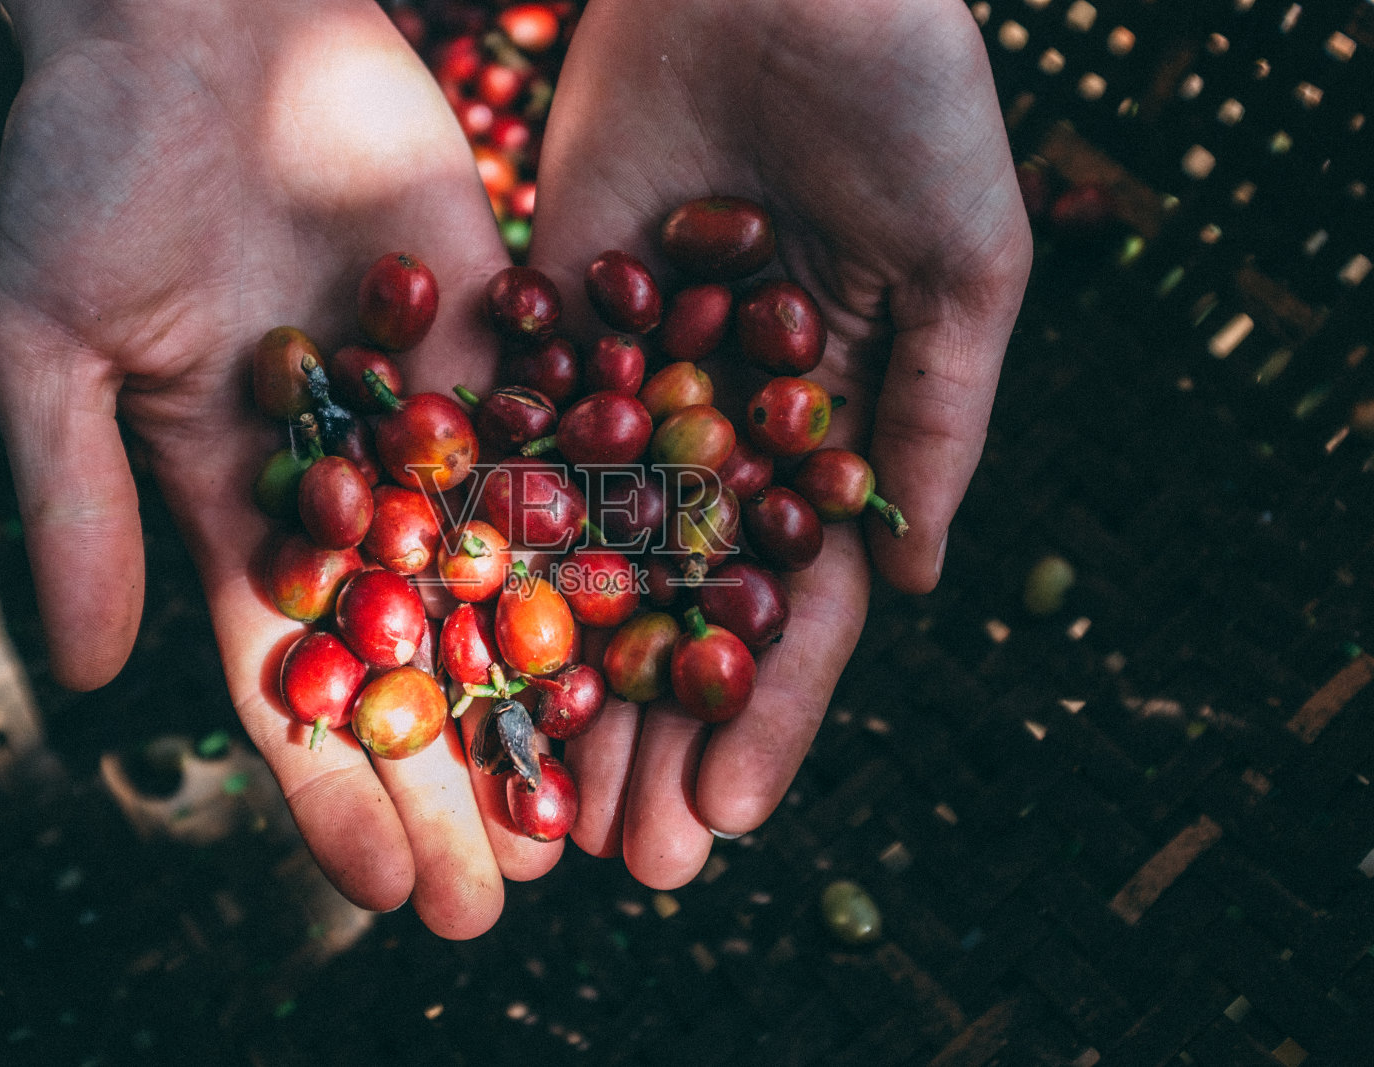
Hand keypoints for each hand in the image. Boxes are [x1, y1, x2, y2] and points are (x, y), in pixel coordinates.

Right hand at [0, 0, 548, 936]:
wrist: (201, 21)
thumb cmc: (89, 170)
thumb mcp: (53, 341)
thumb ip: (79, 502)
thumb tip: (83, 674)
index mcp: (237, 511)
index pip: (294, 681)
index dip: (337, 790)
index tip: (388, 891)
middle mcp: (352, 486)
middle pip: (420, 655)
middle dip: (460, 778)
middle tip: (516, 898)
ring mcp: (436, 418)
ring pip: (511, 577)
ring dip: (554, 691)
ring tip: (609, 800)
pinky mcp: (509, 340)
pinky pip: (570, 448)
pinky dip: (618, 537)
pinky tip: (672, 625)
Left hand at [528, 0, 1032, 885]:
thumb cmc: (908, 98)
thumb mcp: (964, 264)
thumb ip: (937, 421)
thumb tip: (918, 582)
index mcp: (825, 434)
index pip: (794, 605)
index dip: (763, 713)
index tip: (723, 820)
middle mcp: (718, 430)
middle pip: (677, 607)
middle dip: (649, 729)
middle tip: (614, 858)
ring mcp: (623, 383)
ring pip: (583, 557)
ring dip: (557, 675)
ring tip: (526, 794)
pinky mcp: (539, 323)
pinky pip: (506, 446)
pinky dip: (480, 543)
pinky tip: (448, 643)